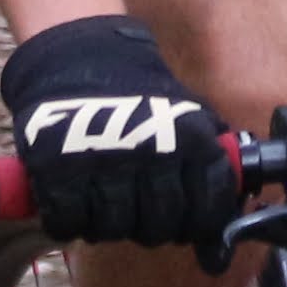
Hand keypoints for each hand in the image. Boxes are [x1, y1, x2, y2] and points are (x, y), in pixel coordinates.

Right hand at [0, 13, 236, 251]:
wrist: (78, 57)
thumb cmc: (139, 96)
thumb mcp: (187, 116)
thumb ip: (210, 161)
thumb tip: (229, 215)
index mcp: (192, 142)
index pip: (207, 212)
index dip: (196, 226)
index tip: (184, 223)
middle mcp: (152, 155)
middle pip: (158, 227)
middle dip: (150, 227)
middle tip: (139, 212)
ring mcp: (103, 164)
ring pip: (114, 229)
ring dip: (108, 225)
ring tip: (103, 203)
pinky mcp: (56, 171)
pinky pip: (68, 223)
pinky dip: (69, 221)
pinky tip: (73, 203)